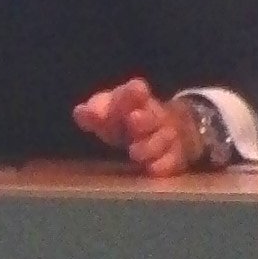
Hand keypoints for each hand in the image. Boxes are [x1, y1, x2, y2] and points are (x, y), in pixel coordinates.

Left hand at [73, 77, 210, 176]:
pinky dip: (164, 164)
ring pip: (164, 138)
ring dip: (150, 145)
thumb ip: (95, 112)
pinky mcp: (176, 156)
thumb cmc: (124, 120)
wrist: (166, 131)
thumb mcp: (107, 113)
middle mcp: (155, 115)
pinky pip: (174, 160)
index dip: (133, 92)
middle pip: (152, 116)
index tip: (137, 89)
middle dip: (144, 118)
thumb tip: (81, 113)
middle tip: (133, 119)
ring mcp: (168, 135)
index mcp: (135, 99)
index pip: (135, 91)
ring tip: (134, 152)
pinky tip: (152, 168)